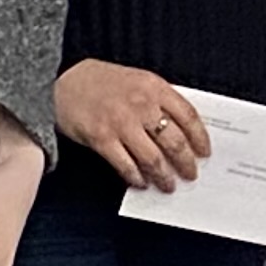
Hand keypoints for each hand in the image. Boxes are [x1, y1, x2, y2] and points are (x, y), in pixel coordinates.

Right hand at [60, 61, 211, 193]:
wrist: (60, 83)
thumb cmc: (100, 82)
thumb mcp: (137, 80)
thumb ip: (159, 100)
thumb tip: (182, 130)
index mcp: (154, 87)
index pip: (188, 116)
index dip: (200, 138)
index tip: (204, 152)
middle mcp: (141, 104)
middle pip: (174, 141)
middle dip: (186, 163)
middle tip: (191, 174)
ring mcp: (121, 123)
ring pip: (153, 158)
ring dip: (164, 176)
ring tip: (168, 185)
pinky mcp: (102, 139)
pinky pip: (126, 166)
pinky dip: (136, 178)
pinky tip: (141, 183)